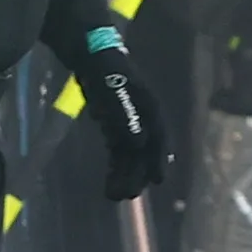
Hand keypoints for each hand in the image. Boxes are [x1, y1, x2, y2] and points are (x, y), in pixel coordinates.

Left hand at [75, 28, 171, 201]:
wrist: (91, 55)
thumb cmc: (104, 70)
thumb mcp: (113, 92)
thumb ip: (125, 117)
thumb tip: (139, 145)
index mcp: (149, 109)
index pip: (159, 139)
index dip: (159, 160)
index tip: (158, 181)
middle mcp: (143, 118)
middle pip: (144, 151)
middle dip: (137, 174)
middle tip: (127, 197)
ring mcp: (130, 121)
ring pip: (131, 154)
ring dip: (124, 174)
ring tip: (114, 195)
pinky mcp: (116, 124)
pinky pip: (118, 149)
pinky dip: (115, 164)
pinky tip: (109, 179)